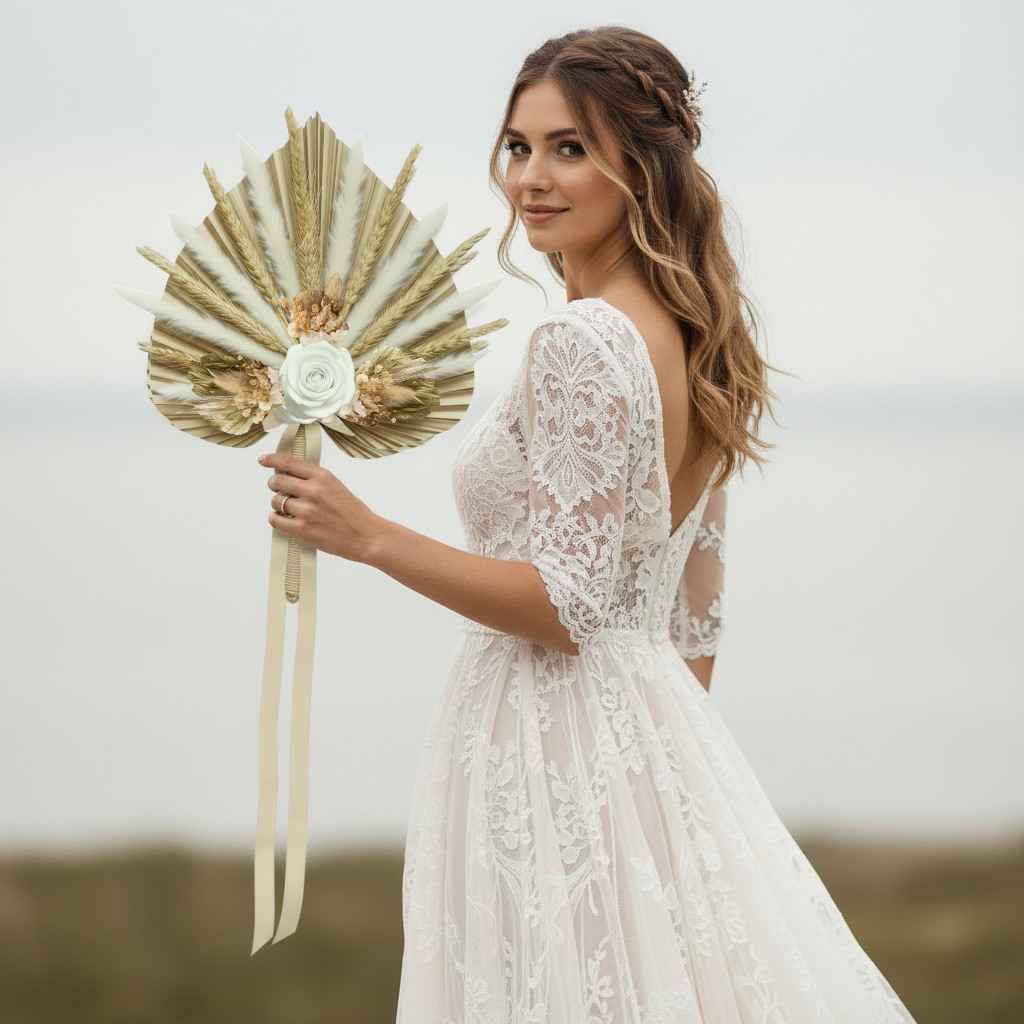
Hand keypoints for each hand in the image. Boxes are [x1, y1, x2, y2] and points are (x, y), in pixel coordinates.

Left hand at [258, 452, 383, 563]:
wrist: (367, 536)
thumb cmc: (354, 514)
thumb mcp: (337, 487)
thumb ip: (315, 480)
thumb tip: (289, 475)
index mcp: (323, 476)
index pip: (289, 462)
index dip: (272, 460)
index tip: (263, 460)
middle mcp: (313, 490)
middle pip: (277, 481)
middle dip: (275, 485)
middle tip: (280, 491)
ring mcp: (306, 510)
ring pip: (275, 501)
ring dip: (278, 505)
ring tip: (291, 510)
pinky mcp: (302, 529)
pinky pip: (275, 519)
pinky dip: (277, 519)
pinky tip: (286, 520)